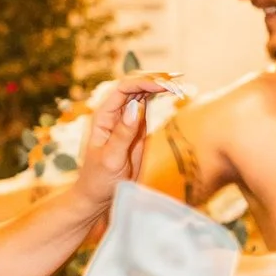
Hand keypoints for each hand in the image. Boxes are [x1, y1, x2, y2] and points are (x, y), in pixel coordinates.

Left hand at [72, 73, 173, 214]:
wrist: (97, 196)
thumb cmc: (98, 180)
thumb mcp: (111, 159)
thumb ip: (123, 133)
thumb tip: (136, 106)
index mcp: (102, 116)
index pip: (123, 89)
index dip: (143, 82)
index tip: (163, 85)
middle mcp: (113, 113)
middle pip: (133, 86)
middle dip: (154, 79)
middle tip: (177, 80)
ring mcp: (125, 119)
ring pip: (141, 93)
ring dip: (159, 85)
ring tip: (178, 82)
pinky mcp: (135, 127)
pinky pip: (146, 105)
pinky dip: (159, 97)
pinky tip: (171, 91)